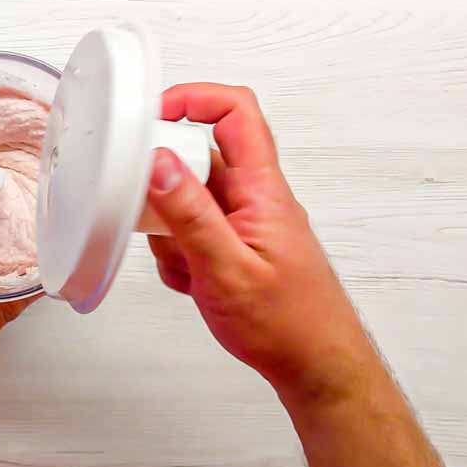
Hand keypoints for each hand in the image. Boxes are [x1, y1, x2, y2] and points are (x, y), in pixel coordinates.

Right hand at [146, 83, 371, 403]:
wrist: (315, 367)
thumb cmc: (287, 324)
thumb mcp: (226, 269)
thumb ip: (190, 215)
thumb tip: (159, 161)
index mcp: (262, 190)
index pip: (235, 114)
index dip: (194, 100)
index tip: (152, 116)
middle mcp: (253, 198)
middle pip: (199, 158)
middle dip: (165, 185)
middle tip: (152, 215)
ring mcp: (242, 223)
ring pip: (189, 199)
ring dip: (169, 228)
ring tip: (183, 264)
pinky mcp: (232, 246)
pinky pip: (191, 232)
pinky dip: (178, 254)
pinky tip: (191, 281)